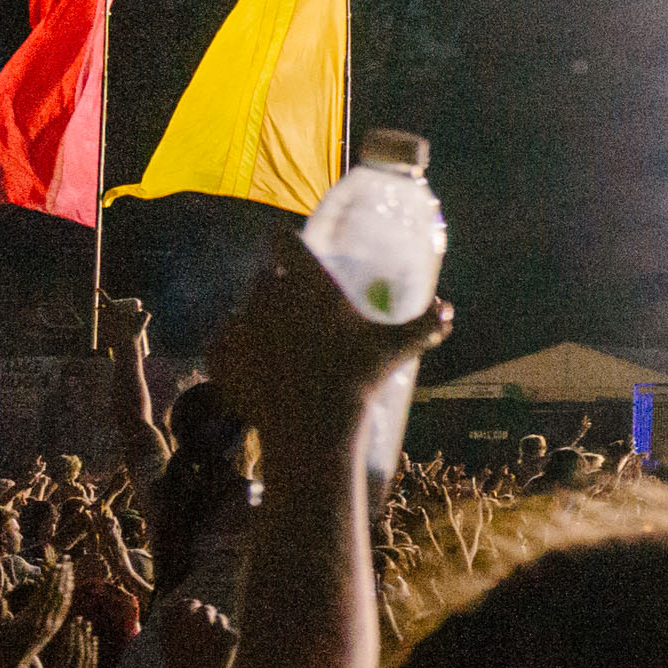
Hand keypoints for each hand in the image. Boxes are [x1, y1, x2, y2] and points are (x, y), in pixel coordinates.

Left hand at [200, 242, 455, 453]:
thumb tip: (447, 308)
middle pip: (263, 277)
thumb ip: (425, 323)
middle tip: (297, 311)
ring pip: (242, 311)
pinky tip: (251, 364)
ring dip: (254, 321)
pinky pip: (221, 344)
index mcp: (304, 282)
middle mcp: (265, 295)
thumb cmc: (357, 378)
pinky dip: (233, 351)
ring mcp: (238, 325)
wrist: (311, 427)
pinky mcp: (219, 355)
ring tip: (276, 345)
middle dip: (275, 287)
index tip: (294, 252)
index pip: (282, 241)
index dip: (286, 243)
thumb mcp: (398, 348)